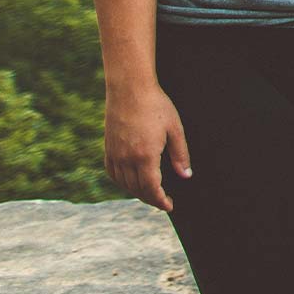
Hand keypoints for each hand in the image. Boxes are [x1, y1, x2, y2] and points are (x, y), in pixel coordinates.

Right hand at [104, 82, 191, 211]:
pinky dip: (122, 182)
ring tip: (149, 192)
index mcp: (145, 156)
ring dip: (137, 192)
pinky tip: (130, 180)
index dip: (161, 201)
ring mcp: (115, 154)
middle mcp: (127, 159)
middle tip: (162, 200)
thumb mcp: (175, 128)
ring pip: (124, 184)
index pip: (152, 189)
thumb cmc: (155, 104)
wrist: (129, 88)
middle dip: (151, 198)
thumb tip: (186, 175)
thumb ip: (180, 154)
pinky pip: (112, 173)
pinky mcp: (108, 147)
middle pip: (137, 190)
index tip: (169, 205)